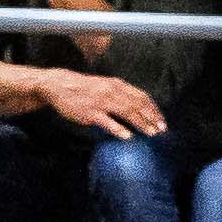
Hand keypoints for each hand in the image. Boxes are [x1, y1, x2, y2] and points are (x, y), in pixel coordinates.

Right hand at [42, 67, 164, 137]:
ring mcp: (101, 102)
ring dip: (141, 123)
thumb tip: (137, 107)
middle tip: (162, 130)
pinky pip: (107, 122)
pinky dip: (119, 129)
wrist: (59, 85)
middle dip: (151, 118)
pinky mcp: (90, 113)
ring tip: (151, 133)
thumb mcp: (104, 85)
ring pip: (126, 112)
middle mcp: (112, 91)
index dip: (154, 109)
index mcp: (117, 84)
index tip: (162, 120)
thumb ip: (120, 94)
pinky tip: (128, 137)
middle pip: (137, 105)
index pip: (142, 96)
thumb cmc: (84, 88)